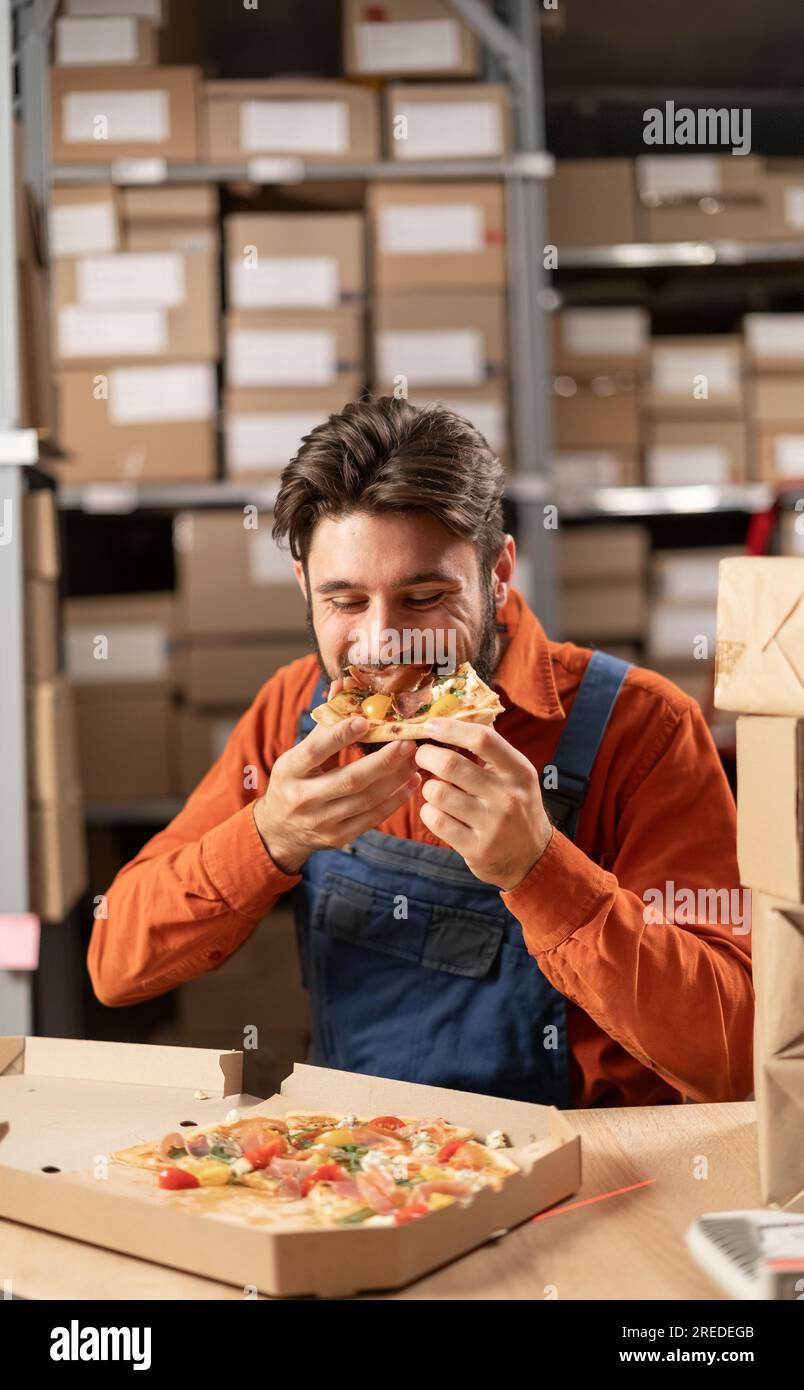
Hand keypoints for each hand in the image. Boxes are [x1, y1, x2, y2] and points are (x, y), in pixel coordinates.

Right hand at [253, 696, 420, 874]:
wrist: (279, 830)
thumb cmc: (294, 781)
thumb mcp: (298, 753)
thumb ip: (323, 724)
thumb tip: (342, 685)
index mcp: (289, 770)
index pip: (314, 751)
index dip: (339, 736)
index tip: (365, 721)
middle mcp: (303, 798)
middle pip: (349, 780)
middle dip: (383, 761)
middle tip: (407, 742)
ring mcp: (321, 821)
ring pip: (366, 800)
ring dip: (396, 779)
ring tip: (415, 760)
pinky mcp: (338, 837)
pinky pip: (372, 818)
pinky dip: (395, 800)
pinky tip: (411, 783)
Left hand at [413, 718, 552, 890]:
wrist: (532, 858)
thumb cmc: (517, 806)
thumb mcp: (516, 775)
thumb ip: (492, 748)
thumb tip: (464, 711)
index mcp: (519, 771)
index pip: (482, 739)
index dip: (450, 728)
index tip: (430, 725)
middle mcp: (508, 796)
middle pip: (451, 764)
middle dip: (426, 756)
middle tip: (422, 756)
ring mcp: (493, 825)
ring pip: (438, 792)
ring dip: (428, 787)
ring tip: (435, 789)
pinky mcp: (477, 849)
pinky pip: (436, 820)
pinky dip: (428, 811)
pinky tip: (437, 811)